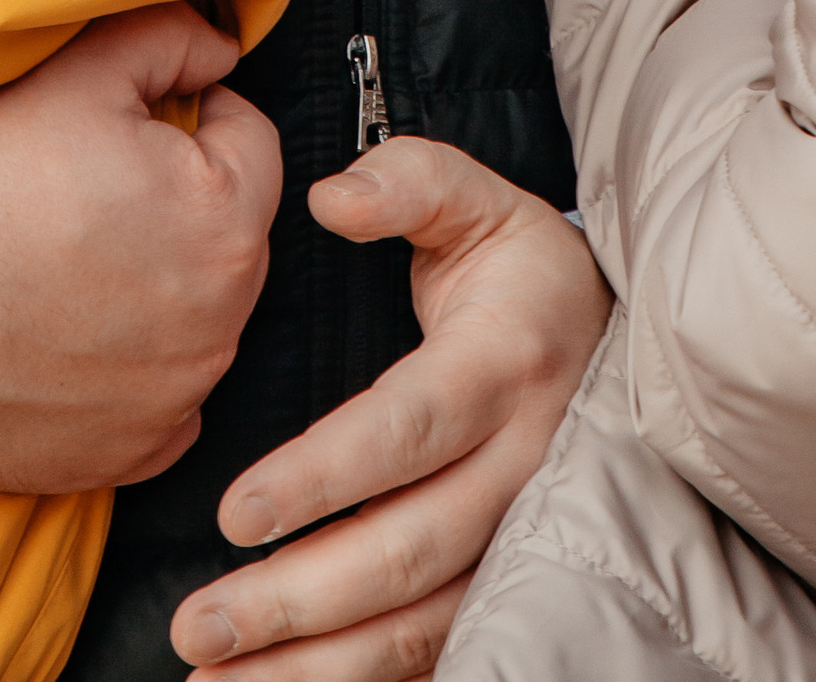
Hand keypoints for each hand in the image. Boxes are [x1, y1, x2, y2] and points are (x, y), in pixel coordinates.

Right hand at [0, 6, 280, 491]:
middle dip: (180, 207)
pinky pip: (160, 404)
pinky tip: (66, 337)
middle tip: (89, 194)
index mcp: (224, 220)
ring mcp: (173, 397)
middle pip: (227, 236)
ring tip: (65, 264)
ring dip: (156, 290)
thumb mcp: (84, 67)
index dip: (192, 118)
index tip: (129, 128)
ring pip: (196, 320)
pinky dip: (129, 373)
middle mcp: (218, 322)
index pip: (251, 143)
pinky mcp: (125, 454)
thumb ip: (174, 39)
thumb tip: (220, 52)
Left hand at [169, 140, 608, 676]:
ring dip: (316, 666)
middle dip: (296, 599)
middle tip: (199, 623)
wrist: (617, 338)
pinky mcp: (509, 580)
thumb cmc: (523, 270)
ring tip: (215, 680)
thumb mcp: (478, 200)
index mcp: (504, 364)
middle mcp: (520, 465)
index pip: (406, 430)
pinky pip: (437, 649)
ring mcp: (518, 536)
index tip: (235, 512)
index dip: (323, 477)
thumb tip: (330, 198)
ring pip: (419, 622)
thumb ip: (407, 182)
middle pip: (406, 550)